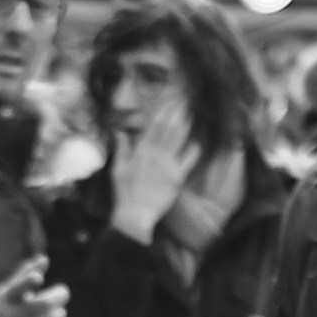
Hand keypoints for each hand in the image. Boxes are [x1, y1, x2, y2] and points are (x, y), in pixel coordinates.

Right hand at [0, 255, 69, 316]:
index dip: (27, 282)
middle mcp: (8, 316)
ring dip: (60, 314)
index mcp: (6, 298)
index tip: (38, 278)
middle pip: (43, 304)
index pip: (16, 288)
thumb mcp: (15, 288)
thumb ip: (28, 272)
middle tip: (64, 292)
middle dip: (59, 296)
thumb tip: (44, 259)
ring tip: (61, 311)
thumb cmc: (13, 304)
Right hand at [109, 101, 198, 244]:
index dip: (165, 111)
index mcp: (141, 151)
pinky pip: (189, 160)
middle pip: (170, 129)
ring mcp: (169, 166)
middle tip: (187, 100)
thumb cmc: (124, 193)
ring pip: (180, 140)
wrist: (135, 215)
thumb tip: (120, 132)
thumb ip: (121, 148)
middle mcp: (156, 155)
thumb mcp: (117, 169)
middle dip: (179, 113)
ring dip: (187, 125)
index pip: (155, 126)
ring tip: (192, 113)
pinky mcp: (178, 178)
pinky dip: (194, 149)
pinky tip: (198, 141)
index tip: (172, 100)